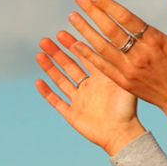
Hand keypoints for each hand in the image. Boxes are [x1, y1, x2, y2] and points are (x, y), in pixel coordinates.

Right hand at [35, 31, 146, 155]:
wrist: (123, 134)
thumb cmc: (128, 109)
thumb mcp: (123, 82)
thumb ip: (116, 63)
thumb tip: (114, 40)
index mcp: (100, 78)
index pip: (84, 56)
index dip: (73, 44)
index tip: (62, 31)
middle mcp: (88, 87)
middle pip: (68, 66)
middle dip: (57, 53)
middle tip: (46, 40)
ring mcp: (79, 100)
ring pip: (60, 80)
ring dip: (49, 68)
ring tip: (39, 54)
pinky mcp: (72, 114)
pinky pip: (57, 101)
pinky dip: (47, 92)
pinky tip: (39, 81)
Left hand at [66, 0, 166, 121]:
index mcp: (156, 42)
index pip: (127, 19)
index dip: (109, 6)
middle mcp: (141, 55)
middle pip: (111, 31)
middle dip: (93, 13)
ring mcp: (130, 70)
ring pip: (103, 48)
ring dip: (85, 31)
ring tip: (72, 17)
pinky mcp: (124, 83)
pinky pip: (102, 67)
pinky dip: (88, 55)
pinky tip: (75, 44)